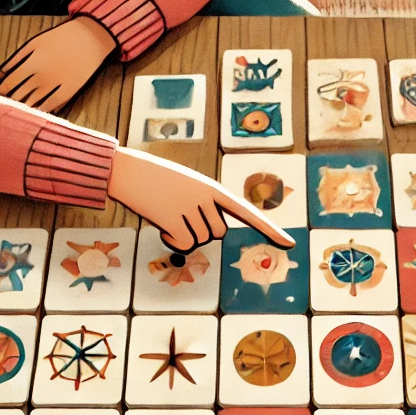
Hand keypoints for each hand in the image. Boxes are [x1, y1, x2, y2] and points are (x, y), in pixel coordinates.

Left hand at [0, 18, 115, 112]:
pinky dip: (42, 110)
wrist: (89, 39)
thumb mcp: (35, 42)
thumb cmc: (61, 38)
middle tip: (2, 109)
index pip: (10, 82)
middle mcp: (41, 77)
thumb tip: (1, 72)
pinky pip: (52, 105)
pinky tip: (36, 114)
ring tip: (15, 114)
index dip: (1, 92)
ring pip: (34, 103)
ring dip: (24, 109)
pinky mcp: (69, 92)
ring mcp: (56, 86)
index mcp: (31, 63)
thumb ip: (17, 58)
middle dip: (9, 102)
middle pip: (20, 95)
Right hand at [107, 148, 294, 251]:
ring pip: (201, 240)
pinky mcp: (172, 219)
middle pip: (218, 233)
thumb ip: (204, 206)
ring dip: (184, 235)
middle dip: (202, 231)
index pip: (246, 212)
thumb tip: (208, 235)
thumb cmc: (155, 178)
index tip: (289, 244)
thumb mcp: (186, 187)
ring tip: (166, 212)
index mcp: (213, 188)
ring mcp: (189, 208)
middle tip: (179, 213)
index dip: (268, 229)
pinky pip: (184, 245)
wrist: (126, 169)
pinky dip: (173, 242)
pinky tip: (160, 226)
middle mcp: (206, 198)